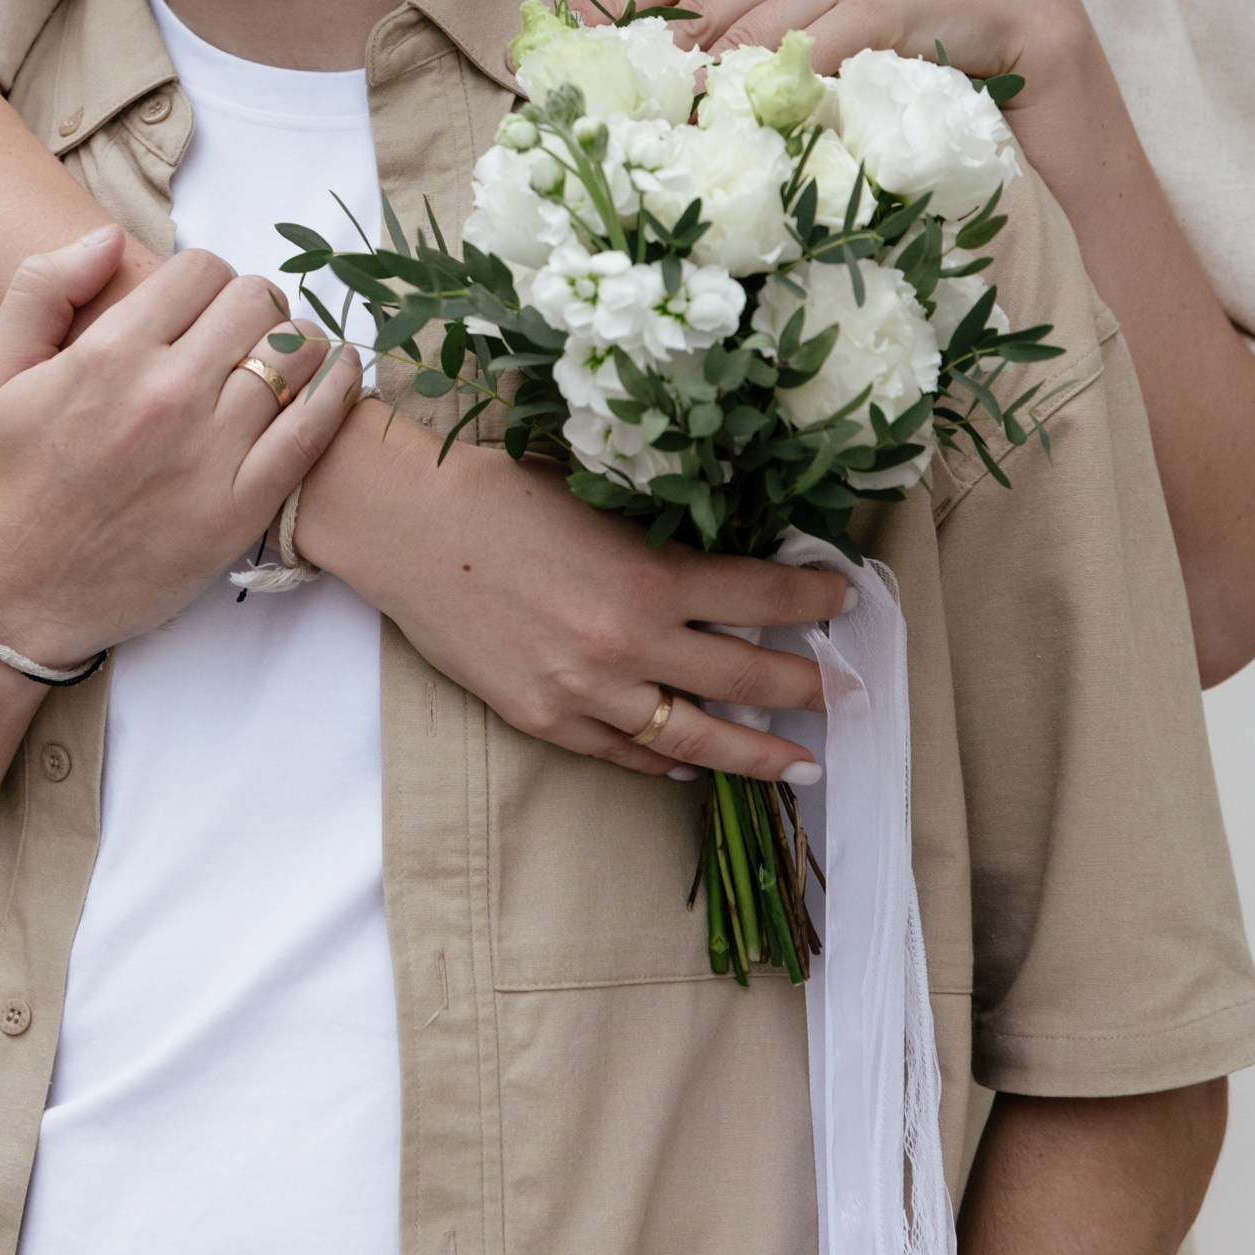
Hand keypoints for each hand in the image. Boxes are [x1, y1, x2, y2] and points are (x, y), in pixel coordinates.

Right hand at [0, 226, 361, 667]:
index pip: (201, 269)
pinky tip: (341, 373)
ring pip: (296, 353)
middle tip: (240, 331)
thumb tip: (108, 237)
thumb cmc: (4, 481)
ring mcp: (209, 454)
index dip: (204, 278)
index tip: (198, 306)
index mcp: (109, 355)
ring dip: (296, 342)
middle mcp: (166, 396)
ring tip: (282, 356)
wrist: (12, 598)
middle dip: (252, 304)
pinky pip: (314, 430)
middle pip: (256, 301)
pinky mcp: (240, 509)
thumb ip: (43, 286)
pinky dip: (339, 390)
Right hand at [300, 412, 847, 781]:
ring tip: (802, 764)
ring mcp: (587, 691)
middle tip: (852, 693)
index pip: (763, 598)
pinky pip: (625, 756)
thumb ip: (660, 539)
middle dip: (809, 687)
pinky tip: (693, 766)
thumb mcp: (598, 498)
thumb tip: (723, 563)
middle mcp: (629, 644)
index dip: (814, 600)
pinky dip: (666, 765)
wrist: (403, 524)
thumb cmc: (496, 488)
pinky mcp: (545, 719)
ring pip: (696, 737)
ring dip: (757, 753)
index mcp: (649, 576)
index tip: (845, 597)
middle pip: (748, 677)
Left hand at [638, 0, 1090, 82]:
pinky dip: (770, 86)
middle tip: (599, 98)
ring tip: (652, 123)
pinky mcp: (876, 5)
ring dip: (699, 83)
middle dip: (649, 59)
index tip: (567, 29)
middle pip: (705, 10)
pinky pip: (808, 53)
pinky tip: (738, 114)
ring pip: (749, 35)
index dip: (622, 4)